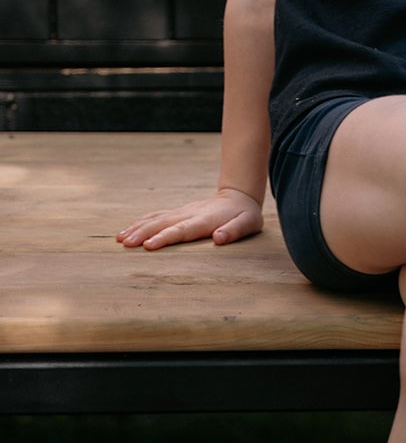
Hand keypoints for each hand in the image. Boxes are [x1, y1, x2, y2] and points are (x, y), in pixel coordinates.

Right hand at [116, 188, 263, 250]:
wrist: (239, 196)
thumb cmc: (245, 215)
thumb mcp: (248, 223)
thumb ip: (234, 230)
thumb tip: (220, 238)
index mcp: (205, 220)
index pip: (181, 230)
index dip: (165, 238)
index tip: (148, 246)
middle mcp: (189, 214)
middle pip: (162, 223)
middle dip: (143, 233)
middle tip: (125, 243)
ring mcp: (182, 211)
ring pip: (156, 218)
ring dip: (137, 228)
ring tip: (120, 239)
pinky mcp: (178, 212)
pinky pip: (156, 216)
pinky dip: (141, 222)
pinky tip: (127, 230)